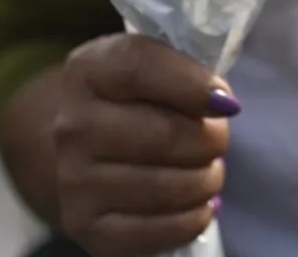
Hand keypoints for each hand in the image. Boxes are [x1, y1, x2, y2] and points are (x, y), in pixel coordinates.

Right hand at [54, 34, 236, 256]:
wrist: (87, 145)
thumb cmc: (138, 99)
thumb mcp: (156, 65)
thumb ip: (189, 70)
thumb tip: (222, 104)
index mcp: (88, 70)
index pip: (139, 67)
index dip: (193, 84)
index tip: (225, 102)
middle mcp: (71, 125)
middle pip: (163, 135)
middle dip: (210, 139)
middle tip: (217, 139)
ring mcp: (73, 180)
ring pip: (167, 187)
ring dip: (206, 180)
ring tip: (207, 169)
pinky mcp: (84, 227)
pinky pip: (158, 232)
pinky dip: (194, 218)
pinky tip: (199, 203)